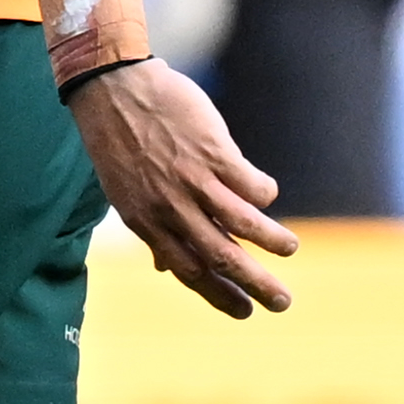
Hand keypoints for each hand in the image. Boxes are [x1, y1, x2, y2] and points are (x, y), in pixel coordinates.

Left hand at [67, 58, 300, 318]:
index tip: (245, 312)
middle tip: (283, 302)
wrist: (114, 90)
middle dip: (255, 283)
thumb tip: (165, 269)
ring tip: (290, 248)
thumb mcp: (127, 194)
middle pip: (220, 256)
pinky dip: (264, 193)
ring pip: (241, 221)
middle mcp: (170, 208)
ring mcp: (192, 180)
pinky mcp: (212, 151)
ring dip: (271, 239)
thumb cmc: (121, 143)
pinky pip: (248, 183)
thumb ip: (152, 230)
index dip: (219, 295)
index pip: (189, 271)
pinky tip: (268, 194)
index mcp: (147, 223)